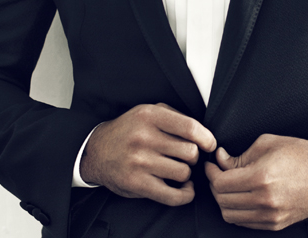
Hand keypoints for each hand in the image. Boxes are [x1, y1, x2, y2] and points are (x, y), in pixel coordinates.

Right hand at [80, 103, 215, 205]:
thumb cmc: (129, 130)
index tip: (210, 144)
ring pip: (183, 172)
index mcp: (149, 116)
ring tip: (180, 169)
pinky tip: (186, 189)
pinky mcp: (137, 184)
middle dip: (194, 156)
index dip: (206, 138)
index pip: (189, 127)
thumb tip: (204, 132)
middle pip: (189, 152)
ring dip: (187, 173)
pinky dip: (185, 195)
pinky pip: (172, 195)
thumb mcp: (148, 112)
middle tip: (187, 157)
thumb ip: (174, 116)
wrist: (97, 151)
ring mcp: (139, 162)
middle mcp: (144, 138)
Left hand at [204, 133, 307, 230]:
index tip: (211, 165)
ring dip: (224, 200)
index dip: (211, 173)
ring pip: (231, 215)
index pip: (221, 183)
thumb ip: (240, 155)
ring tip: (227, 186)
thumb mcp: (267, 143)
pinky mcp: (276, 224)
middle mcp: (265, 200)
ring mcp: (271, 216)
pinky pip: (245, 223)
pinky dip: (237, 211)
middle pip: (223, 201)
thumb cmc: (300, 154)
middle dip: (214, 185)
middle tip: (216, 173)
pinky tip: (240, 197)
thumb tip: (221, 160)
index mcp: (261, 177)